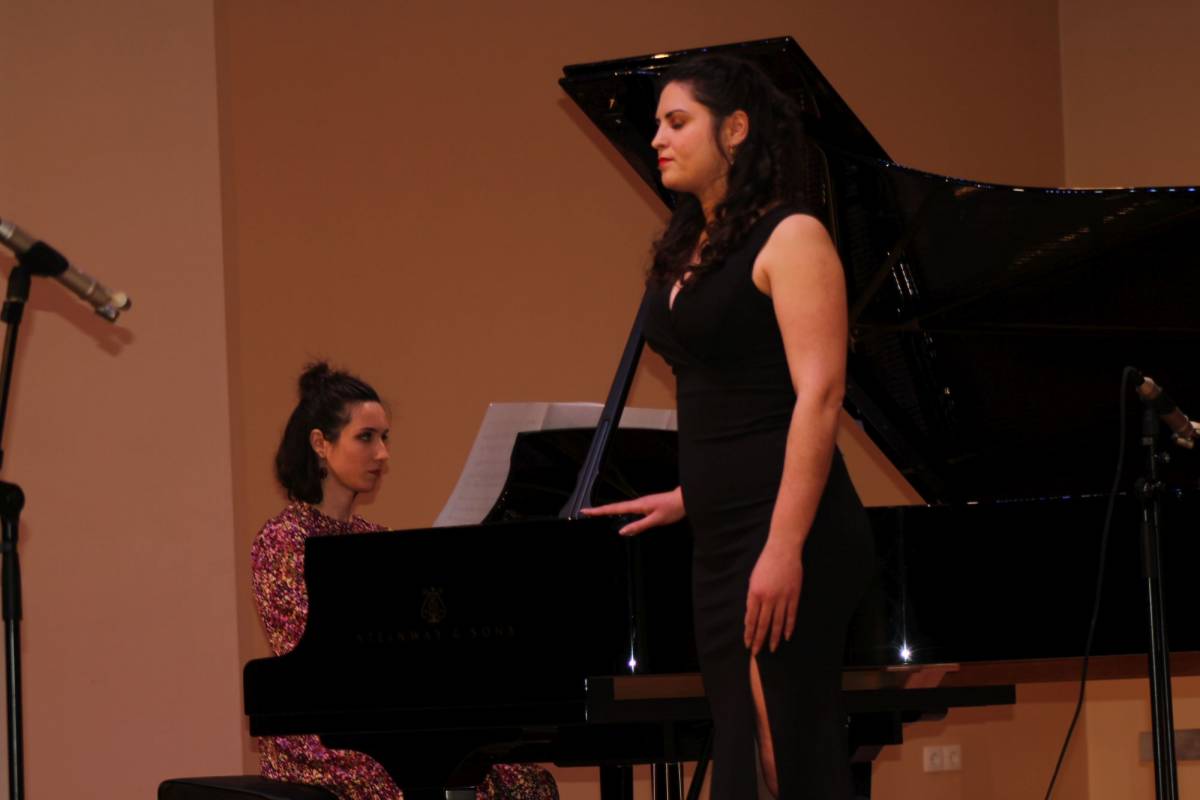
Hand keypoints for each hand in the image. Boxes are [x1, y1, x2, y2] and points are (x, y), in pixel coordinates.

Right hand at [580, 487, 684, 535]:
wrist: (684, 499)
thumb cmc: (672, 508)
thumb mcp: (656, 520)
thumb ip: (639, 526)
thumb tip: (623, 531)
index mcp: (638, 505)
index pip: (614, 509)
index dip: (599, 511)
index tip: (586, 511)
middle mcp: (638, 503)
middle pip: (614, 507)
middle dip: (599, 510)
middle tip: (586, 513)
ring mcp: (641, 504)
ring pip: (621, 508)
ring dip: (608, 510)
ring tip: (597, 514)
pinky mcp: (646, 506)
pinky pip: (628, 509)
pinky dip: (619, 511)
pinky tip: (618, 515)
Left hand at [744, 540, 802, 654]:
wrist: (783, 550)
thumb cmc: (765, 564)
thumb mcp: (753, 580)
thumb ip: (752, 599)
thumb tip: (751, 617)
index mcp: (755, 593)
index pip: (751, 619)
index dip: (749, 633)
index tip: (747, 643)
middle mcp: (768, 598)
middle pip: (763, 624)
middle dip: (759, 640)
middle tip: (756, 653)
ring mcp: (782, 598)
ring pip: (777, 623)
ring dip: (774, 638)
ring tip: (772, 649)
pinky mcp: (794, 596)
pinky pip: (791, 615)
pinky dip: (788, 627)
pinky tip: (786, 637)